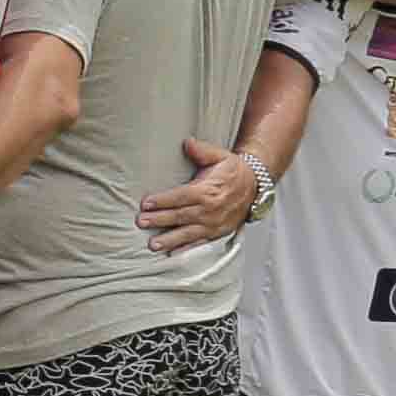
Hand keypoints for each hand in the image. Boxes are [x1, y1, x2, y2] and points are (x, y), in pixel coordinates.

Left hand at [134, 140, 268, 252]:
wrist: (255, 186)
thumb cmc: (233, 170)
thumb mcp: (220, 156)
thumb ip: (202, 151)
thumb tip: (187, 142)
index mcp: (207, 190)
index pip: (181, 196)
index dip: (163, 200)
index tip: (145, 203)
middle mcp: (210, 209)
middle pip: (180, 215)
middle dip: (159, 219)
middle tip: (140, 222)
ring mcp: (214, 223)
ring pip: (188, 233)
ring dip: (169, 239)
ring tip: (152, 244)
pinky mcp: (217, 232)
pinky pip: (199, 242)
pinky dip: (186, 249)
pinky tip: (172, 253)